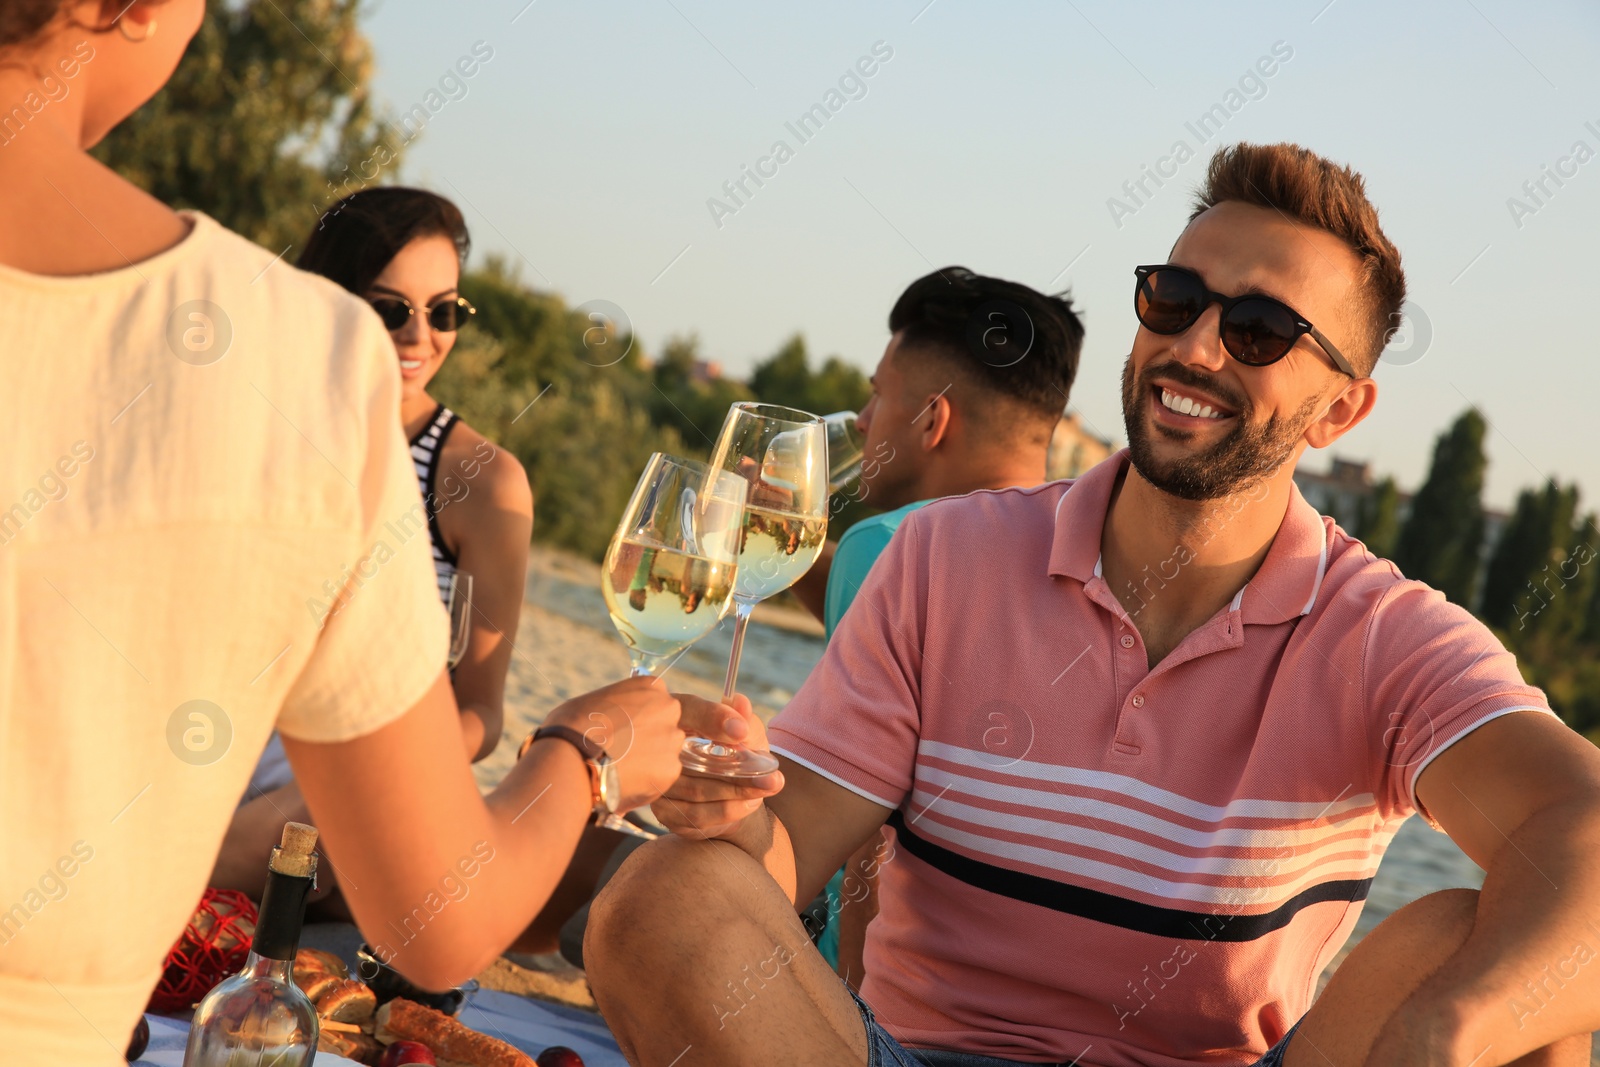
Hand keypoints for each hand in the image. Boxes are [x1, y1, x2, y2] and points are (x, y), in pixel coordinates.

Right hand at [544, 676, 684, 811]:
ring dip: (649, 761)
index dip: (639, 719)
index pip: (654, 703)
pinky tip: (624, 781)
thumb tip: (618, 722)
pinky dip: (646, 782)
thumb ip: (619, 708)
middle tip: (624, 752)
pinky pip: (662, 776)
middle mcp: (669, 708)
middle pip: (665, 726)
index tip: (624, 731)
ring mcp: (672, 739)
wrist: (571, 757)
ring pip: (665, 753)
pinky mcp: (670, 769)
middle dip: (649, 739)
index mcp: (651, 686)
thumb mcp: (597, 700)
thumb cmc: (572, 726)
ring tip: (620, 770)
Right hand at [652, 693, 783, 840]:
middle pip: (694, 759)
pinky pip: (695, 817)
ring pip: (696, 791)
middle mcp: (659, 749)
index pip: (688, 709)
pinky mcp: (665, 813)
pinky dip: (725, 813)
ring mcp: (659, 783)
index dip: (713, 718)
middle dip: (738, 772)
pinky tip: (747, 804)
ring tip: (764, 791)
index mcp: (678, 717)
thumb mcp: (746, 732)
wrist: (730, 790)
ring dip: (736, 794)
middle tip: (772, 778)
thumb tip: (741, 703)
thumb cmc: (735, 752)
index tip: (743, 732)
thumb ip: (743, 718)